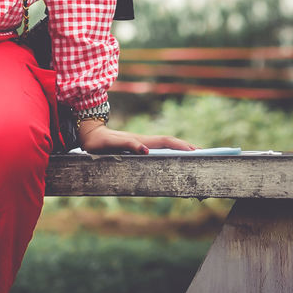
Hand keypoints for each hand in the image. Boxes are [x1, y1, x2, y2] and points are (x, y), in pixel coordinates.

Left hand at [78, 122, 196, 154]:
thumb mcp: (111, 143)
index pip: (165, 142)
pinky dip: (169, 152)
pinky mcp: (136, 147)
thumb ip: (128, 144)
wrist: (88, 135)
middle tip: (204, 153)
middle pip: (169, 142)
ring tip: (194, 156)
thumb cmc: (98, 141)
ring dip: (179, 149)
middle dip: (186, 147)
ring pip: (164, 146)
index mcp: (141, 140)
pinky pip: (157, 149)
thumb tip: (147, 150)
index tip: (196, 150)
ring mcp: (140, 143)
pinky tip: (172, 157)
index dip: (180, 145)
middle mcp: (143, 141)